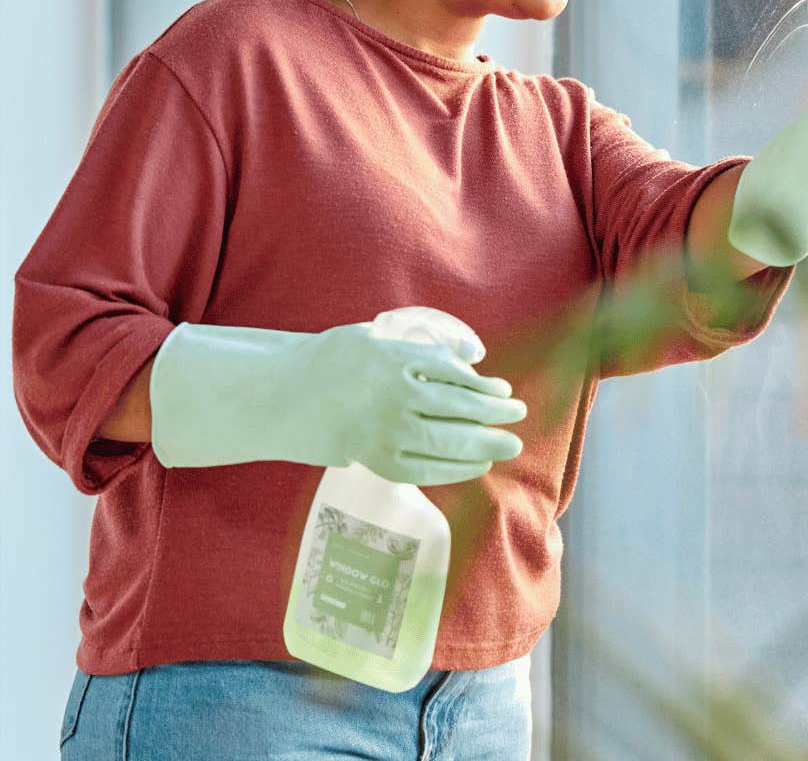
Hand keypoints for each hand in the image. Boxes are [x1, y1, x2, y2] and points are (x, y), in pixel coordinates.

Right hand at [148, 306, 526, 484]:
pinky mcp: (379, 461)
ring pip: (447, 441)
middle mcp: (392, 396)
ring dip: (485, 443)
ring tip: (510, 443)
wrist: (288, 399)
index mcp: (391, 359)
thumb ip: (421, 346)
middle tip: (519, 414)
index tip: (502, 389)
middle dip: (495, 413)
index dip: (482, 384)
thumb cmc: (335, 363)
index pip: (452, 372)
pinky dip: (456, 469)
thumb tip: (472, 357)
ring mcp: (386, 432)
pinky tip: (476, 464)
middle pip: (457, 407)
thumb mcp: (374, 338)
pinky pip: (427, 469)